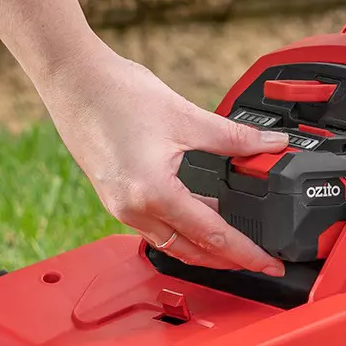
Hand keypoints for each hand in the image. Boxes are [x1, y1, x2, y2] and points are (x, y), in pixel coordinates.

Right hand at [42, 40, 292, 274]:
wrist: (73, 80)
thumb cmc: (116, 94)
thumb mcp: (187, 117)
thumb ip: (235, 138)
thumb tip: (271, 144)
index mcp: (153, 193)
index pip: (212, 236)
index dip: (247, 253)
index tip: (271, 266)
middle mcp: (133, 209)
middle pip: (191, 251)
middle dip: (229, 261)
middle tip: (261, 263)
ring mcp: (121, 207)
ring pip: (172, 243)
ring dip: (205, 248)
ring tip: (238, 244)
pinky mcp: (116, 198)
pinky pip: (156, 228)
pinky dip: (183, 230)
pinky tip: (202, 215)